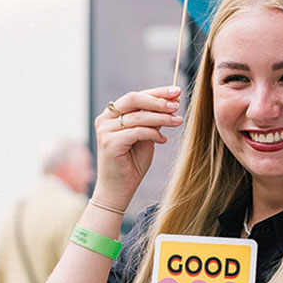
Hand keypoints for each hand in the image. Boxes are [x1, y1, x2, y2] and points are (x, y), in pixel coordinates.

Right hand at [93, 86, 182, 206]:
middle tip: (177, 104)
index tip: (177, 92)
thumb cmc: (132, 164)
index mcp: (112, 114)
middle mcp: (105, 118)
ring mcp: (105, 130)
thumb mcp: (146, 137)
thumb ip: (152, 121)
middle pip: (134, 98)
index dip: (157, 92)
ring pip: (138, 116)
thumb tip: (170, 103)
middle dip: (158, 99)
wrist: (118, 190)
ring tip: (178, 121)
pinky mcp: (110, 142)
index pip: (136, 96)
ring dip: (161, 117)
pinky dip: (153, 133)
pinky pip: (137, 131)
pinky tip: (163, 139)